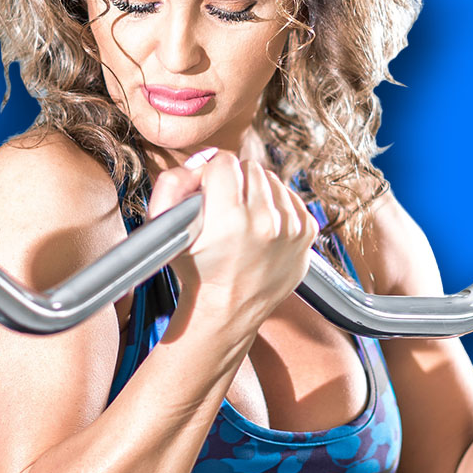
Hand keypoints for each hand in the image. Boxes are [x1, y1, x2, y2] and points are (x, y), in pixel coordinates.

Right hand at [147, 149, 318, 326]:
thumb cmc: (195, 269)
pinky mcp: (307, 233)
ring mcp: (291, 228)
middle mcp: (265, 222)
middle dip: (235, 181)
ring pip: (272, 180)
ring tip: (243, 218)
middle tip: (224, 206)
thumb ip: (171, 184)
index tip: (207, 191)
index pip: (223, 162)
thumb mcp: (165, 229)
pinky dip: (276, 206)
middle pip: (250, 167)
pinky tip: (262, 225)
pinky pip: (291, 197)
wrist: (228, 310)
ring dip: (256, 192)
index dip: (210, 174)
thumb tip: (199, 162)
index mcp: (229, 218)